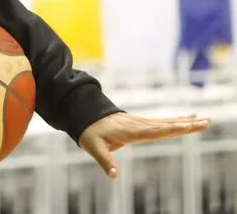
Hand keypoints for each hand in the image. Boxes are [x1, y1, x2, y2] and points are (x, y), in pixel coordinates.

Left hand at [79, 112, 210, 178]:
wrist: (86, 115)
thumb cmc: (90, 132)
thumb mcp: (93, 147)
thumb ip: (105, 161)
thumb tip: (114, 176)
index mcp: (131, 131)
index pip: (154, 131)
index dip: (170, 129)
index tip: (186, 126)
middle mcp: (140, 125)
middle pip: (167, 125)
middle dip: (186, 125)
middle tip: (205, 122)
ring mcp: (143, 122)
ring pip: (168, 122)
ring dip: (187, 122)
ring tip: (205, 120)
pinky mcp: (143, 123)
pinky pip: (164, 122)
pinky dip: (178, 121)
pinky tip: (190, 118)